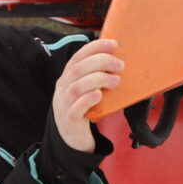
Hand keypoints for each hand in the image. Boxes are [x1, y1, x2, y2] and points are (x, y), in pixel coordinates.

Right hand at [51, 38, 122, 152]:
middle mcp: (62, 89)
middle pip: (78, 69)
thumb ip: (95, 76)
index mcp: (67, 78)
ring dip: (99, 80)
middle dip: (101, 62)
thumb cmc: (83, 110)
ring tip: (115, 82)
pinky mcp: (69, 121)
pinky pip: (76, 108)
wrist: (71, 139)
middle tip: (120, 66)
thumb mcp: (85, 90)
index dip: (95, 47)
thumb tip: (118, 61)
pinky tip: (99, 95)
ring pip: (77, 87)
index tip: (114, 44)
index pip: (78, 57)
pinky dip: (88, 99)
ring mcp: (64, 104)